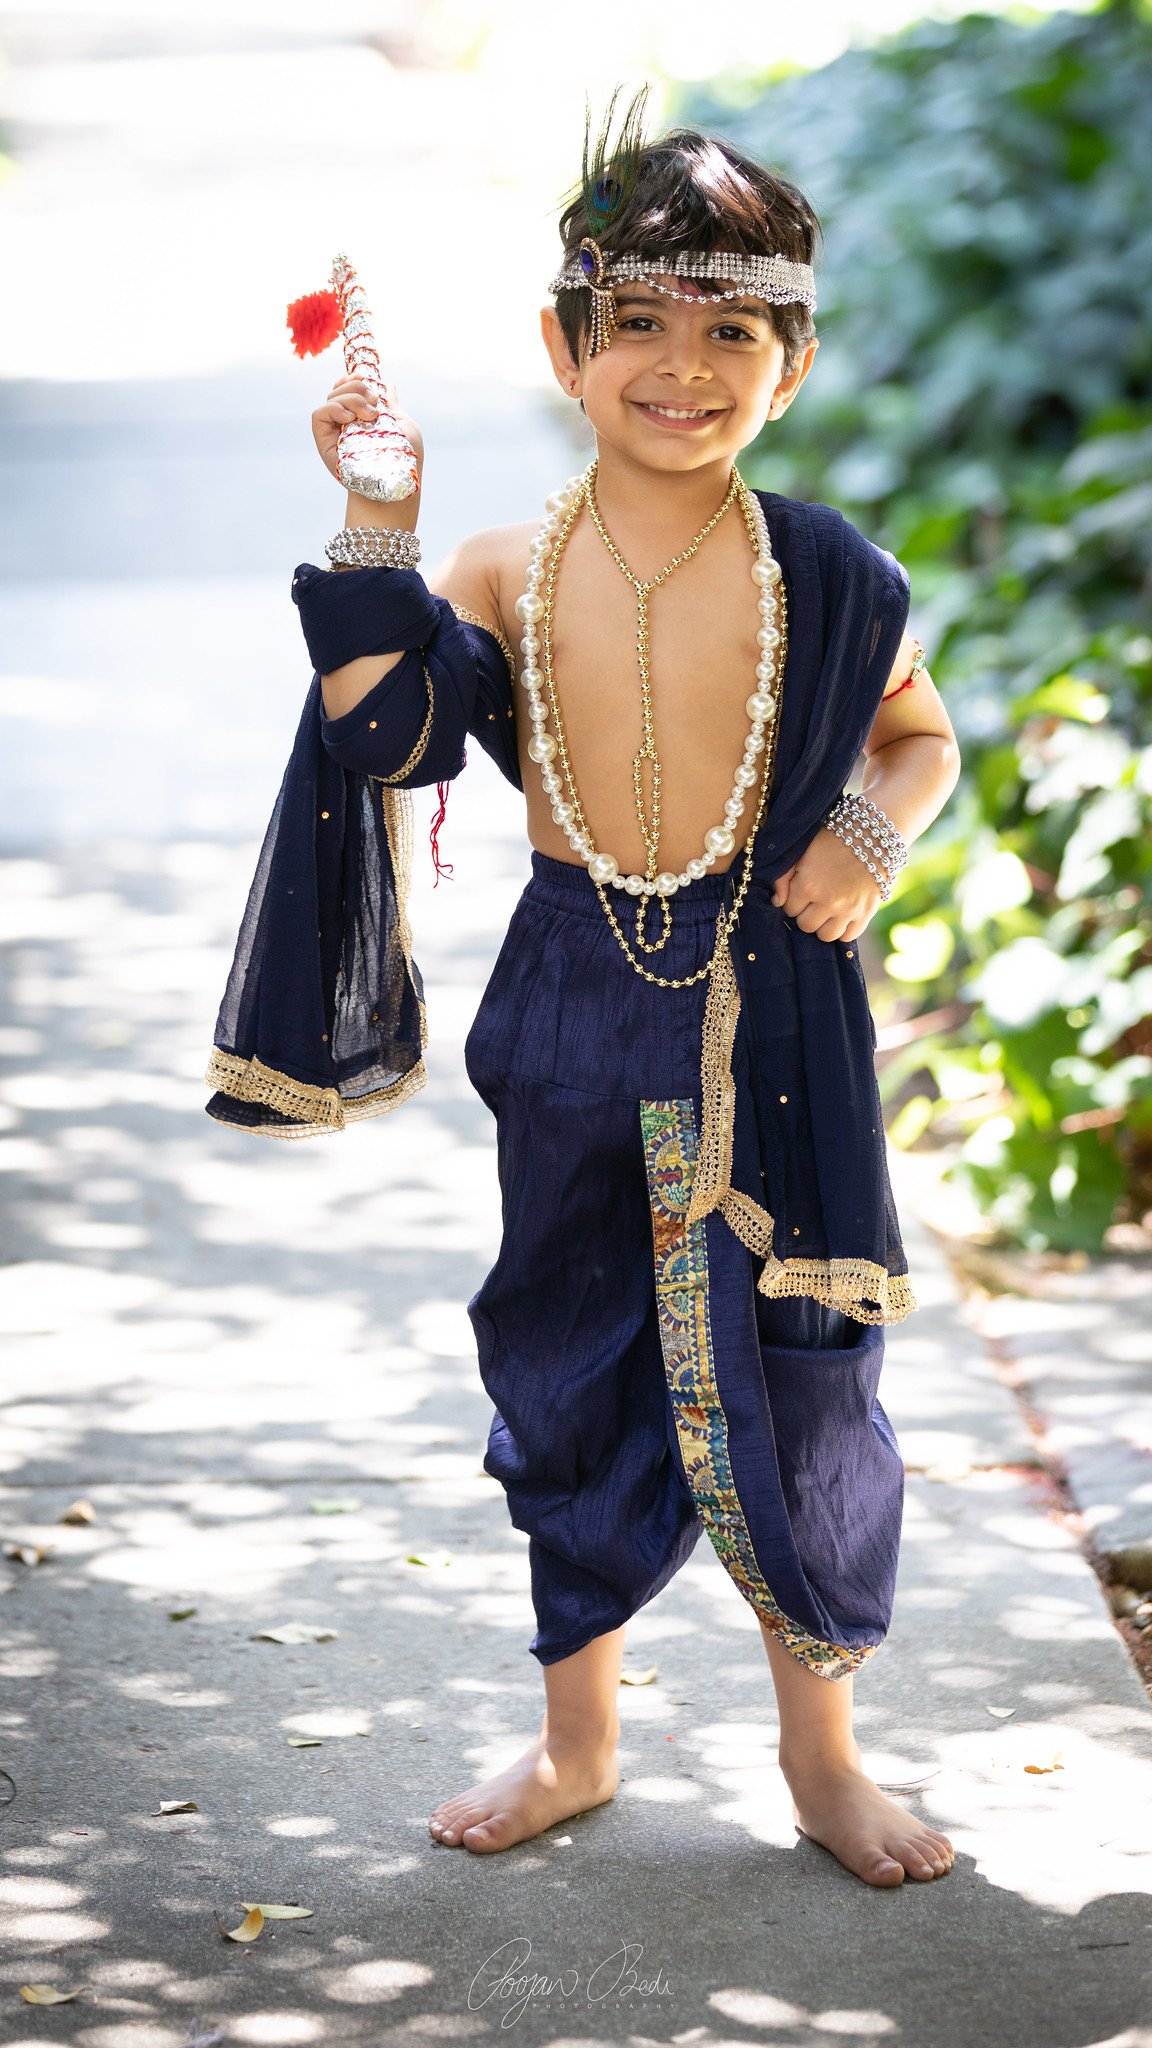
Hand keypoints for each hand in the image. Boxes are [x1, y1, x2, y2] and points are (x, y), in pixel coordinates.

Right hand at [310, 373, 424, 488]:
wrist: (398, 483)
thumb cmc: (405, 459)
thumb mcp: (404, 425)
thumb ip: (392, 405)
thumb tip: (388, 385)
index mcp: (363, 417)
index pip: (349, 390)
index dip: (353, 379)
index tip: (366, 377)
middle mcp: (347, 424)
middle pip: (339, 390)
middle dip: (357, 387)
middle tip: (374, 402)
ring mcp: (335, 433)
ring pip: (331, 398)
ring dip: (350, 398)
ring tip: (369, 416)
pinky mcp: (324, 442)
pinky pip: (318, 414)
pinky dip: (333, 409)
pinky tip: (349, 419)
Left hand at [771, 827, 881, 942]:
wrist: (871, 836)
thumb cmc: (832, 841)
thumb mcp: (802, 852)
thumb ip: (783, 876)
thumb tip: (777, 902)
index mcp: (809, 885)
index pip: (789, 909)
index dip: (794, 900)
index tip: (802, 890)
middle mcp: (829, 901)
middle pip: (806, 926)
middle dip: (806, 914)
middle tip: (814, 900)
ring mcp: (849, 909)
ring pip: (826, 936)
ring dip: (823, 925)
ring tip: (827, 910)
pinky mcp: (867, 913)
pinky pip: (849, 936)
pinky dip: (843, 930)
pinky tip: (842, 916)